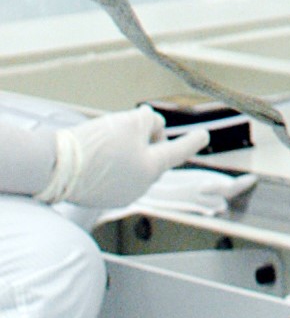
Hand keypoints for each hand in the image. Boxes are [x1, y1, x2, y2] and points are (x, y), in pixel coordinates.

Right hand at [35, 107, 200, 212]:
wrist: (57, 166)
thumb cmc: (98, 143)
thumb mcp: (133, 120)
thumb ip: (151, 121)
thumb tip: (150, 127)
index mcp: (152, 170)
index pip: (177, 151)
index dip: (191, 141)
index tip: (204, 135)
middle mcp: (139, 187)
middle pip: (152, 154)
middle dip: (144, 138)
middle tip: (125, 127)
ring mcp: (119, 195)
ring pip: (132, 162)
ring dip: (126, 149)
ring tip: (103, 143)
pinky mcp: (101, 196)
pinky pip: (115, 172)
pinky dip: (111, 161)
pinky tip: (95, 155)